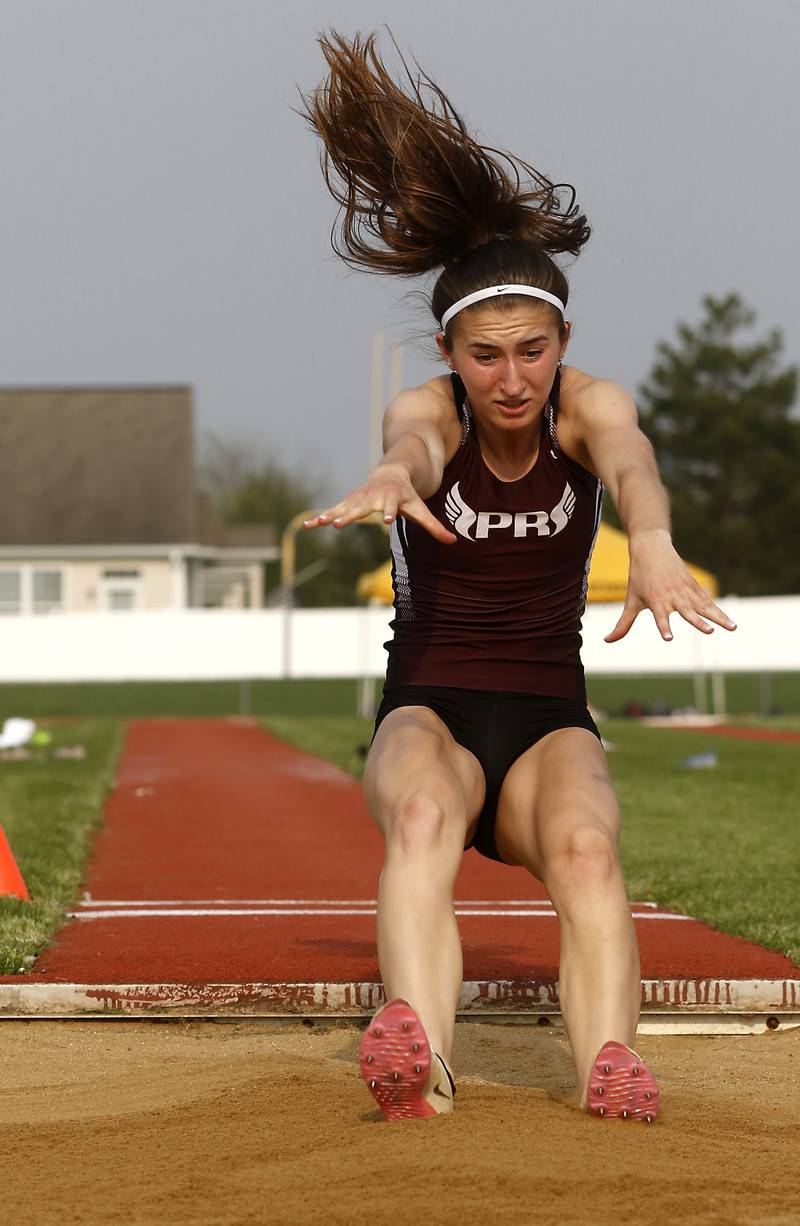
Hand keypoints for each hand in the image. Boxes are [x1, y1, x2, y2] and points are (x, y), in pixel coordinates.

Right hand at [303, 462, 456, 545]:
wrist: (393, 470)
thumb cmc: (408, 495)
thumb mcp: (421, 509)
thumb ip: (435, 527)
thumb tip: (454, 542)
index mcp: (392, 498)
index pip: (391, 507)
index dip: (389, 512)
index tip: (385, 519)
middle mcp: (373, 496)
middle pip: (362, 507)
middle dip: (350, 515)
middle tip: (339, 524)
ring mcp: (359, 498)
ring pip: (344, 507)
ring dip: (330, 515)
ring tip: (318, 523)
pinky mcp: (350, 501)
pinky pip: (334, 509)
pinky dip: (321, 516)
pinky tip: (307, 526)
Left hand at [604, 530, 736, 642]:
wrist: (651, 548)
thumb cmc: (638, 578)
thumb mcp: (631, 601)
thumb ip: (623, 624)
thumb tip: (606, 641)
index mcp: (655, 601)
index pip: (660, 617)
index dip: (663, 626)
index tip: (668, 637)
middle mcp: (672, 596)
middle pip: (687, 612)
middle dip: (698, 622)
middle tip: (709, 631)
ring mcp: (685, 590)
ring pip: (704, 606)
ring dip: (718, 617)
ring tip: (732, 628)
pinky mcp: (694, 586)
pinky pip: (708, 601)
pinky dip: (718, 611)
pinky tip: (729, 622)